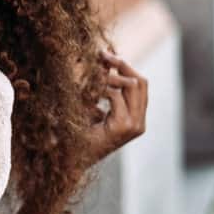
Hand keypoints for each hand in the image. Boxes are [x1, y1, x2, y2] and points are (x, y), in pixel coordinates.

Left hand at [82, 50, 147, 166]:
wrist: (72, 159)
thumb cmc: (79, 134)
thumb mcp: (94, 109)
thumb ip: (104, 92)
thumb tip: (103, 65)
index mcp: (136, 118)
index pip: (141, 85)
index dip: (126, 67)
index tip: (107, 54)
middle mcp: (139, 122)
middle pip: (141, 82)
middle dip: (122, 65)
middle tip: (102, 55)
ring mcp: (134, 126)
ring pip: (132, 86)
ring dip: (111, 75)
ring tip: (94, 70)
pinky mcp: (123, 127)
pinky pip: (115, 96)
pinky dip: (102, 88)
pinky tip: (88, 90)